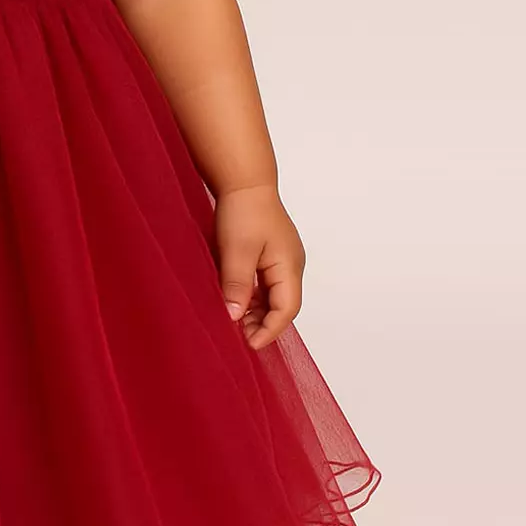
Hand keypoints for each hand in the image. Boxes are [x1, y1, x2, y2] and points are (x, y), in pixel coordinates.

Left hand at [213, 184, 305, 350]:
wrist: (243, 181)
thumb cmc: (244, 211)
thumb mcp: (237, 250)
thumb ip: (238, 285)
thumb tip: (234, 317)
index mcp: (289, 266)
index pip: (286, 309)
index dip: (269, 330)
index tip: (249, 344)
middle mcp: (290, 265)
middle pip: (282, 305)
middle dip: (262, 324)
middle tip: (238, 336)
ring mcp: (281, 259)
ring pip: (272, 296)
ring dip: (256, 311)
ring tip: (234, 323)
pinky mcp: (269, 254)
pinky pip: (264, 284)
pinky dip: (252, 297)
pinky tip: (235, 302)